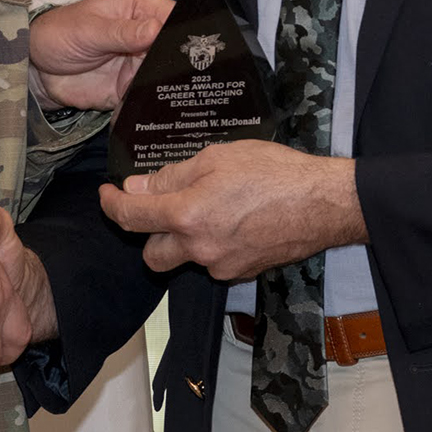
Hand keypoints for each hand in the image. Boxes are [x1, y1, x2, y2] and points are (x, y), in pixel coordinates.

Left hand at [27, 0, 172, 110]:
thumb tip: (156, 29)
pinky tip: (158, 107)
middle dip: (181, 61)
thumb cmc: (58, 33)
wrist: (36, 68)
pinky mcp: (131, 86)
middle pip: (176, 48)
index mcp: (140, 7)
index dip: (184, 31)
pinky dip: (152, 101)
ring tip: (171, 92)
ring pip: (167, 73)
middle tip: (184, 74)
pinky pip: (149, 95)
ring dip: (169, 84)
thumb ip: (122, 32)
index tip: (191, 47)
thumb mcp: (89, 30)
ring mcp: (141, 61)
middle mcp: (146, 33)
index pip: (173, 16)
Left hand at [97, 140, 364, 277]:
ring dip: (186, 239)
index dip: (111, 205)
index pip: (131, 217)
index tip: (107, 194)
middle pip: (152, 255)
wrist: (324, 203)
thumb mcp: (217, 158)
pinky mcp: (243, 273)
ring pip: (186, 259)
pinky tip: (236, 221)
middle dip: (151, 235)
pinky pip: (215, 261)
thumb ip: (173, 176)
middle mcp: (199, 248)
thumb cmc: (273, 171)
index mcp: (187, 216)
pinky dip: (214, 244)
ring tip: (212, 207)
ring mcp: (222, 265)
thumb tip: (137, 186)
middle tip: (165, 208)